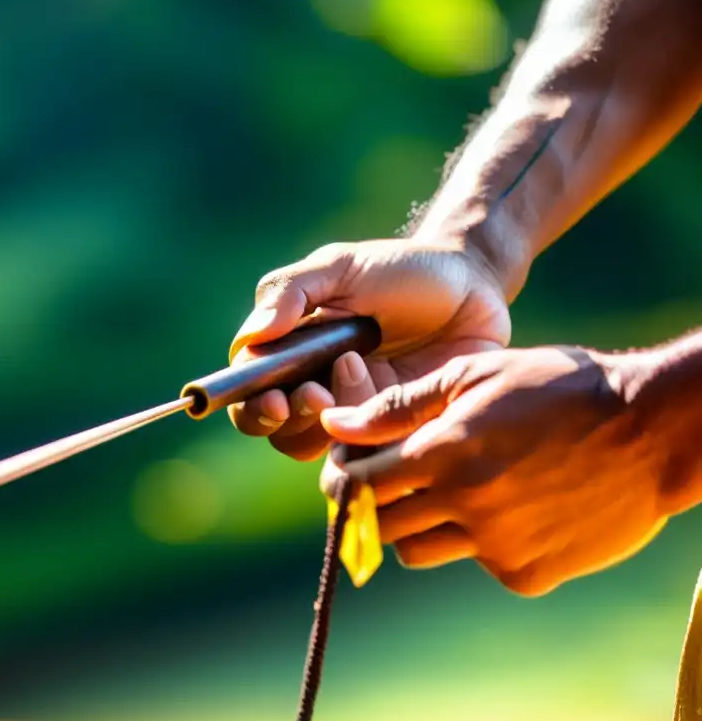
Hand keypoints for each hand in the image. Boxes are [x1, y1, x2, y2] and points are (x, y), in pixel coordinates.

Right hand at [227, 238, 509, 460]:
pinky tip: (398, 395)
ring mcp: (355, 413)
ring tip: (358, 376)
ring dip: (332, 424)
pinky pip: (373, 453)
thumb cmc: (400, 269)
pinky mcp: (396, 430)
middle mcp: (314, 388)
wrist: (474, 283)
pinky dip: (376, 433)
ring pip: (321, 447)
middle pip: (275, 431)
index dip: (250, 406)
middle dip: (287, 421)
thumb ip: (289, 292)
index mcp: (289, 353)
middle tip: (316, 397)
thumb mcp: (340, 267)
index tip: (275, 398)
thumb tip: (252, 337)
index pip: (247, 393)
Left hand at [318, 346, 668, 596]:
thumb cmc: (557, 386)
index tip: (349, 465)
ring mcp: (496, 546)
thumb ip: (398, 405)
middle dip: (369, 504)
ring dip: (417, 524)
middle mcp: (464, 506)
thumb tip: (334, 423)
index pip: (354, 485)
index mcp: (442, 453)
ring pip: (417, 551)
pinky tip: (508, 506)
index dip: (342, 475)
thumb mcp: (474, 377)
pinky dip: (477, 541)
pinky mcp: (527, 574)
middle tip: (389, 481)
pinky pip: (475, 563)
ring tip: (450, 489)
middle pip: (375, 526)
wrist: (651, 429)